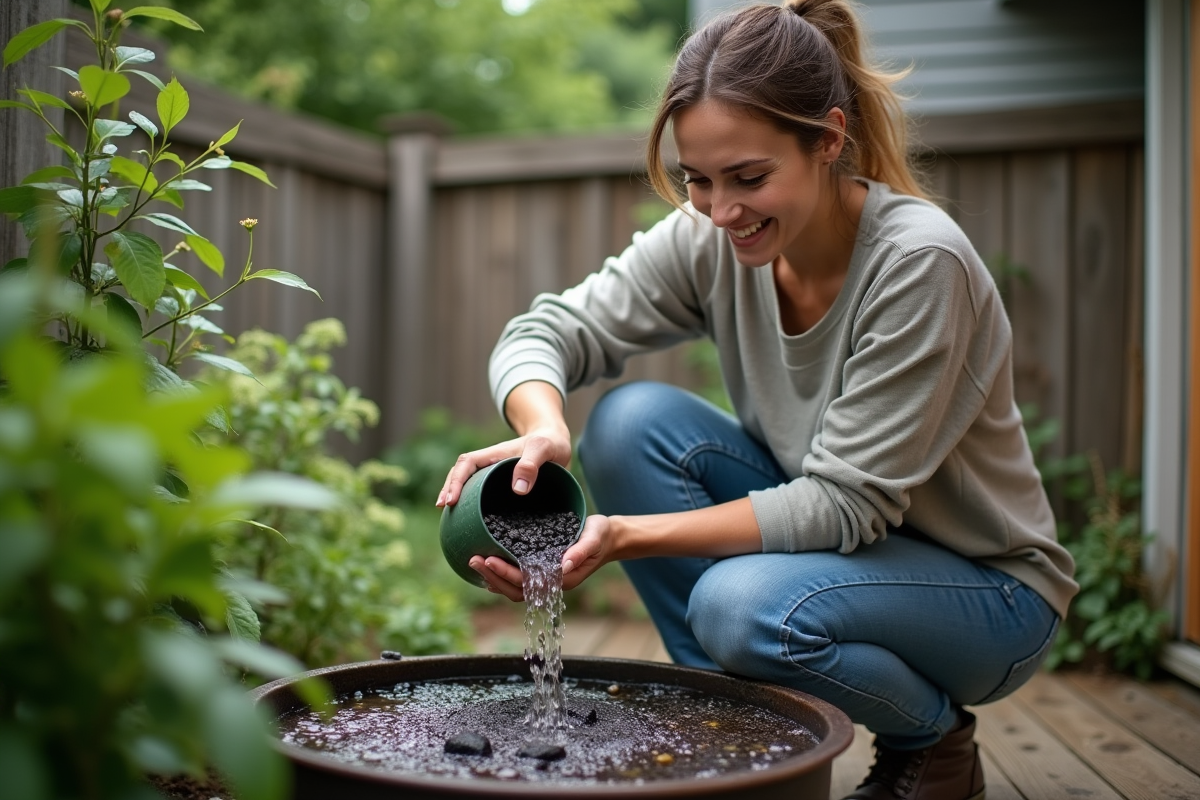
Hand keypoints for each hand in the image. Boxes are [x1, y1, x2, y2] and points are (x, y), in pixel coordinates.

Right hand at [436, 426, 571, 507]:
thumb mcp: (544, 449)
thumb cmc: (550, 442)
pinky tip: (476, 524)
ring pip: (471, 486)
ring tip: (452, 518)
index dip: (456, 481)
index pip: (466, 464)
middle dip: (449, 489)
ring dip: (460, 499)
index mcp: (494, 455)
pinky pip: (485, 496)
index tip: (451, 500)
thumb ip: (531, 464)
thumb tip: (517, 490)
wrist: (558, 443)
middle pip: (461, 474)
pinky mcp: (504, 488)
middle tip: (444, 509)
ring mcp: (496, 477)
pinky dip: (476, 507)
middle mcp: (490, 466)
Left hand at [467, 514, 614, 600]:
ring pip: (513, 588)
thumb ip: (581, 551)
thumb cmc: (600, 536)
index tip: (488, 559)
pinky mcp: (541, 571)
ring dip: (493, 577)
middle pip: (515, 590)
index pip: (527, 582)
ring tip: (474, 562)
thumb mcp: (594, 538)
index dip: (506, 573)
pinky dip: (500, 576)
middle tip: (473, 559)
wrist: (608, 538)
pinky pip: (517, 580)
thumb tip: (564, 565)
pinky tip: (487, 567)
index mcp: (561, 579)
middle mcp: (550, 583)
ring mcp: (545, 580)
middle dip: (493, 577)